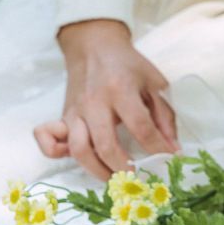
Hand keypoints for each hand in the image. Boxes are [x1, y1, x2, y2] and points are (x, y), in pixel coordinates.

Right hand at [34, 19, 179, 178]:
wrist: (95, 46)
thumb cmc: (128, 66)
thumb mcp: (154, 83)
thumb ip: (165, 116)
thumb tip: (173, 149)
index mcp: (121, 90)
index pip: (140, 126)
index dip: (156, 147)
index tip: (168, 159)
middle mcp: (95, 102)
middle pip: (106, 144)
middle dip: (124, 167)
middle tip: (137, 178)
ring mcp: (75, 111)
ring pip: (79, 150)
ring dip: (97, 170)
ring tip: (115, 178)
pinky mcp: (62, 116)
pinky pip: (50, 141)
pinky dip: (58, 154)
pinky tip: (80, 160)